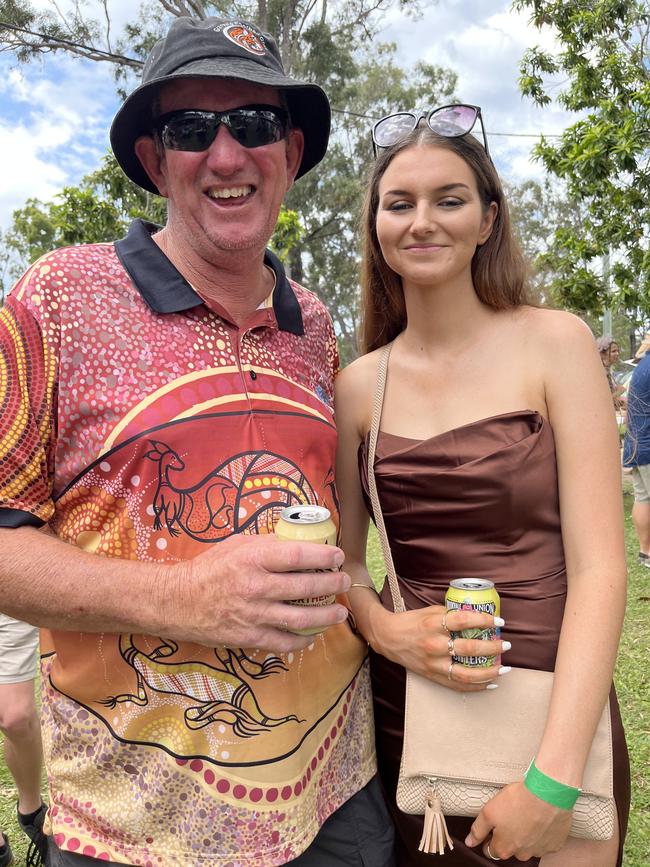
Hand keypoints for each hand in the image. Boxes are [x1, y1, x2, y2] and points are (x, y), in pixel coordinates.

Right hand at [163, 534, 350, 649]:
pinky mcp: (249, 637)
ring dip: (326, 616)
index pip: (297, 555)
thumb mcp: (237, 545)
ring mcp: (253, 615)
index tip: (338, 556)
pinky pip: (283, 642)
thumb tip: (298, 541)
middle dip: (332, 584)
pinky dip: (302, 640)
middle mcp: (255, 587)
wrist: (177, 601)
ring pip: (300, 618)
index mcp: (252, 559)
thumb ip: (267, 544)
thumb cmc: (208, 569)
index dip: (323, 555)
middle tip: (344, 581)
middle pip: (305, 586)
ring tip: (340, 612)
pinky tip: (313, 635)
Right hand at [366, 604, 509, 690]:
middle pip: (469, 649)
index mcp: (434, 624)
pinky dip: (476, 686)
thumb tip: (477, 616)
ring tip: (503, 668)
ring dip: (489, 672)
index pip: (464, 621)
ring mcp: (433, 663)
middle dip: (492, 647)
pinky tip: (490, 683)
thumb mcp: (430, 611)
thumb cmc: (411, 621)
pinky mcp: (432, 676)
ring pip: (466, 674)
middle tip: (506, 645)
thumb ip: (451, 614)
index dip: (484, 621)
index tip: (500, 622)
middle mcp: (434, 644)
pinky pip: (458, 685)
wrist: (388, 637)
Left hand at [465, 781, 572, 860]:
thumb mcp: (489, 812)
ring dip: (526, 834)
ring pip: (528, 846)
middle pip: (510, 848)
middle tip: (510, 815)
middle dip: (508, 835)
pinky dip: (541, 833)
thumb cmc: (518, 801)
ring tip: (525, 814)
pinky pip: (544, 841)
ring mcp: (540, 850)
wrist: (548, 794)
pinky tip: (539, 818)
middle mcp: (522, 854)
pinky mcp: (554, 844)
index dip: (489, 837)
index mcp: (504, 848)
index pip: (491, 850)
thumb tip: (470, 842)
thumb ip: (478, 829)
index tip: (493, 826)